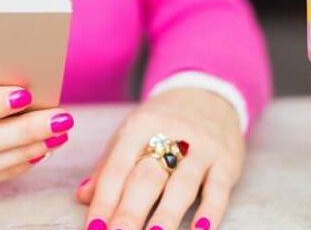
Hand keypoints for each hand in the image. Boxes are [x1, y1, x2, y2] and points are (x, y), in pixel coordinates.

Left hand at [76, 88, 243, 229]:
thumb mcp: (131, 133)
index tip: (94, 228)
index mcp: (139, 127)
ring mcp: (201, 148)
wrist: (208, 93)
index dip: (104, 200)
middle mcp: (170, 134)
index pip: (117, 168)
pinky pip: (218, 188)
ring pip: (182, 185)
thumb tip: (83, 197)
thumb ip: (108, 166)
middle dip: (130, 212)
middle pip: (147, 178)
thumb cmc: (161, 122)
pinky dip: (210, 211)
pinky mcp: (227, 160)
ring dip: (167, 215)